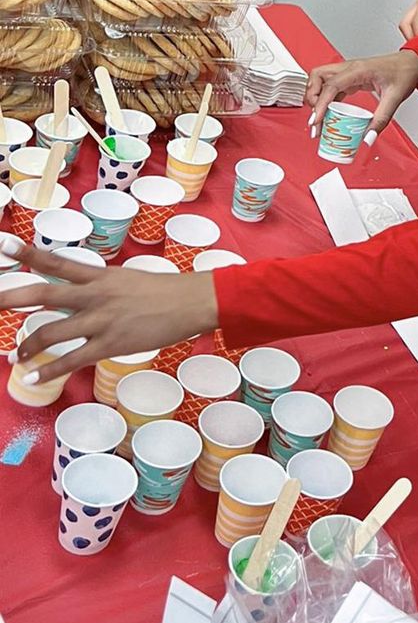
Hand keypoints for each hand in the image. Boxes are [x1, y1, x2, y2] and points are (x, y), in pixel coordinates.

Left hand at [0, 243, 217, 382]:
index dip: (27, 253)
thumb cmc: (164, 291)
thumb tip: (82, 293)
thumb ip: (101, 286)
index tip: (2, 245)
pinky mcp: (110, 344)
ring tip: (14, 356)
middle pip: (43, 294)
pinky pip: (71, 360)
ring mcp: (101, 320)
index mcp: (99, 276)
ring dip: (27, 346)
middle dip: (10, 298)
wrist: (192, 302)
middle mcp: (94, 295)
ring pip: (51, 333)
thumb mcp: (127, 279)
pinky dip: (49, 371)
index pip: (56, 261)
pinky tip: (33, 377)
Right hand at [306, 51, 417, 139]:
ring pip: (320, 79)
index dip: (320, 104)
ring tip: (318, 116)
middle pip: (317, 77)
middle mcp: (349, 68)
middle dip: (311, 97)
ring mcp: (348, 71)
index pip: (331, 85)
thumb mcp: (394, 98)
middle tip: (315, 118)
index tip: (315, 121)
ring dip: (315, 96)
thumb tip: (368, 138)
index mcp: (358, 70)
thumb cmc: (403, 73)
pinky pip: (330, 86)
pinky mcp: (350, 77)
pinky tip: (329, 113)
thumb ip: (381, 119)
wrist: (411, 63)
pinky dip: (325, 98)